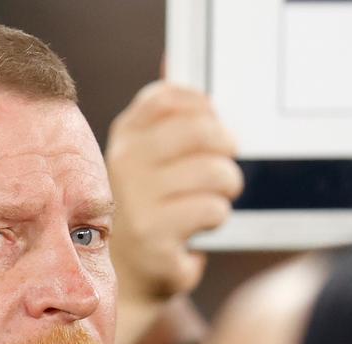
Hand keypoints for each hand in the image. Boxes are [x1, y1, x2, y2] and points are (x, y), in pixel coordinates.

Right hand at [106, 81, 242, 300]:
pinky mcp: (154, 235)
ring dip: (227, 190)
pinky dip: (216, 218)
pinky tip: (200, 229)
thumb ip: (164, 113)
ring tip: (213, 203)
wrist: (129, 277)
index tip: (212, 129)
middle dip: (227, 152)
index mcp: (125, 135)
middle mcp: (124, 161)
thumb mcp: (148, 158)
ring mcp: (136, 199)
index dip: (204, 109)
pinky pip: (212, 210)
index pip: (170, 97)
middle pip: (203, 132)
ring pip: (216, 173)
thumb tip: (172, 58)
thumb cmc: (149, 209)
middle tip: (225, 171)